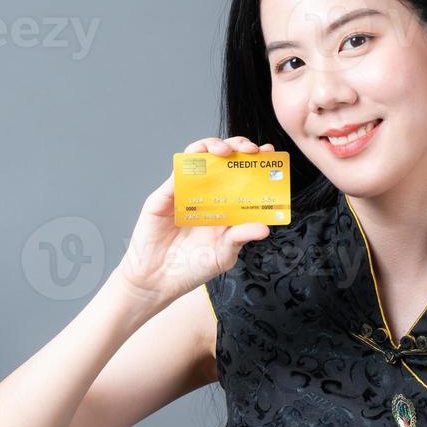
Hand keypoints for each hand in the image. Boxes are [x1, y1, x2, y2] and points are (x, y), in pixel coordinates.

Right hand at [113, 135, 275, 304]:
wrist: (157, 280)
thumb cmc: (191, 268)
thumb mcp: (223, 254)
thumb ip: (241, 237)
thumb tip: (265, 228)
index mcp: (225, 206)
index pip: (243, 176)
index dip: (256, 162)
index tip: (269, 153)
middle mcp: (207, 194)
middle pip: (223, 159)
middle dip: (238, 147)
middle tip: (250, 150)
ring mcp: (185, 191)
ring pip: (199, 157)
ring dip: (212, 146)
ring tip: (224, 151)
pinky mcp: (164, 195)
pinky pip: (177, 172)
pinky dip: (189, 163)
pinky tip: (200, 161)